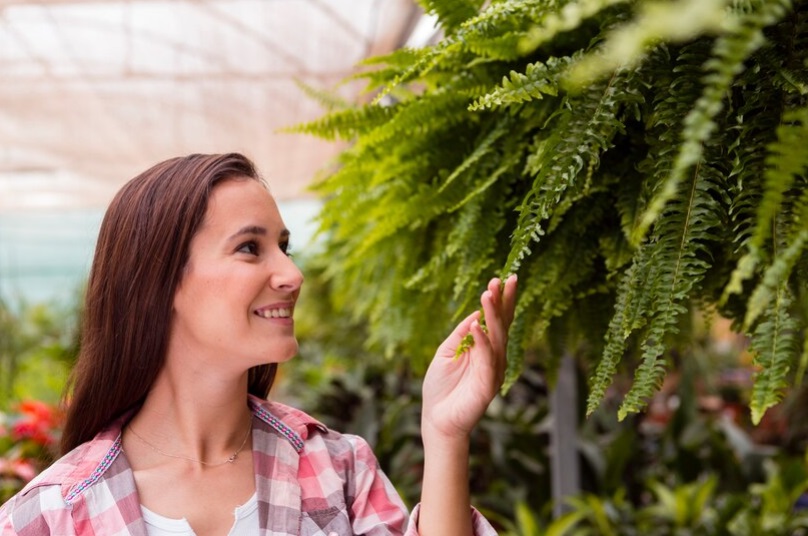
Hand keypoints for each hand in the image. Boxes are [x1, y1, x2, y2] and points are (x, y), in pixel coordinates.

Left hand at [421, 275, 517, 442]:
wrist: (437, 420)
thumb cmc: (440, 388)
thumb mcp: (446, 352)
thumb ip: (461, 334)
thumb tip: (475, 314)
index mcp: (484, 349)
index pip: (496, 321)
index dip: (500, 301)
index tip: (502, 279)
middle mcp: (493, 358)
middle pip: (502, 325)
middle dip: (503, 302)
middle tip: (503, 279)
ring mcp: (493, 371)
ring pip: (497, 338)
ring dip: (492, 316)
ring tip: (488, 294)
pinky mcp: (487, 385)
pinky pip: (486, 359)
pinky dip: (482, 341)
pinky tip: (477, 325)